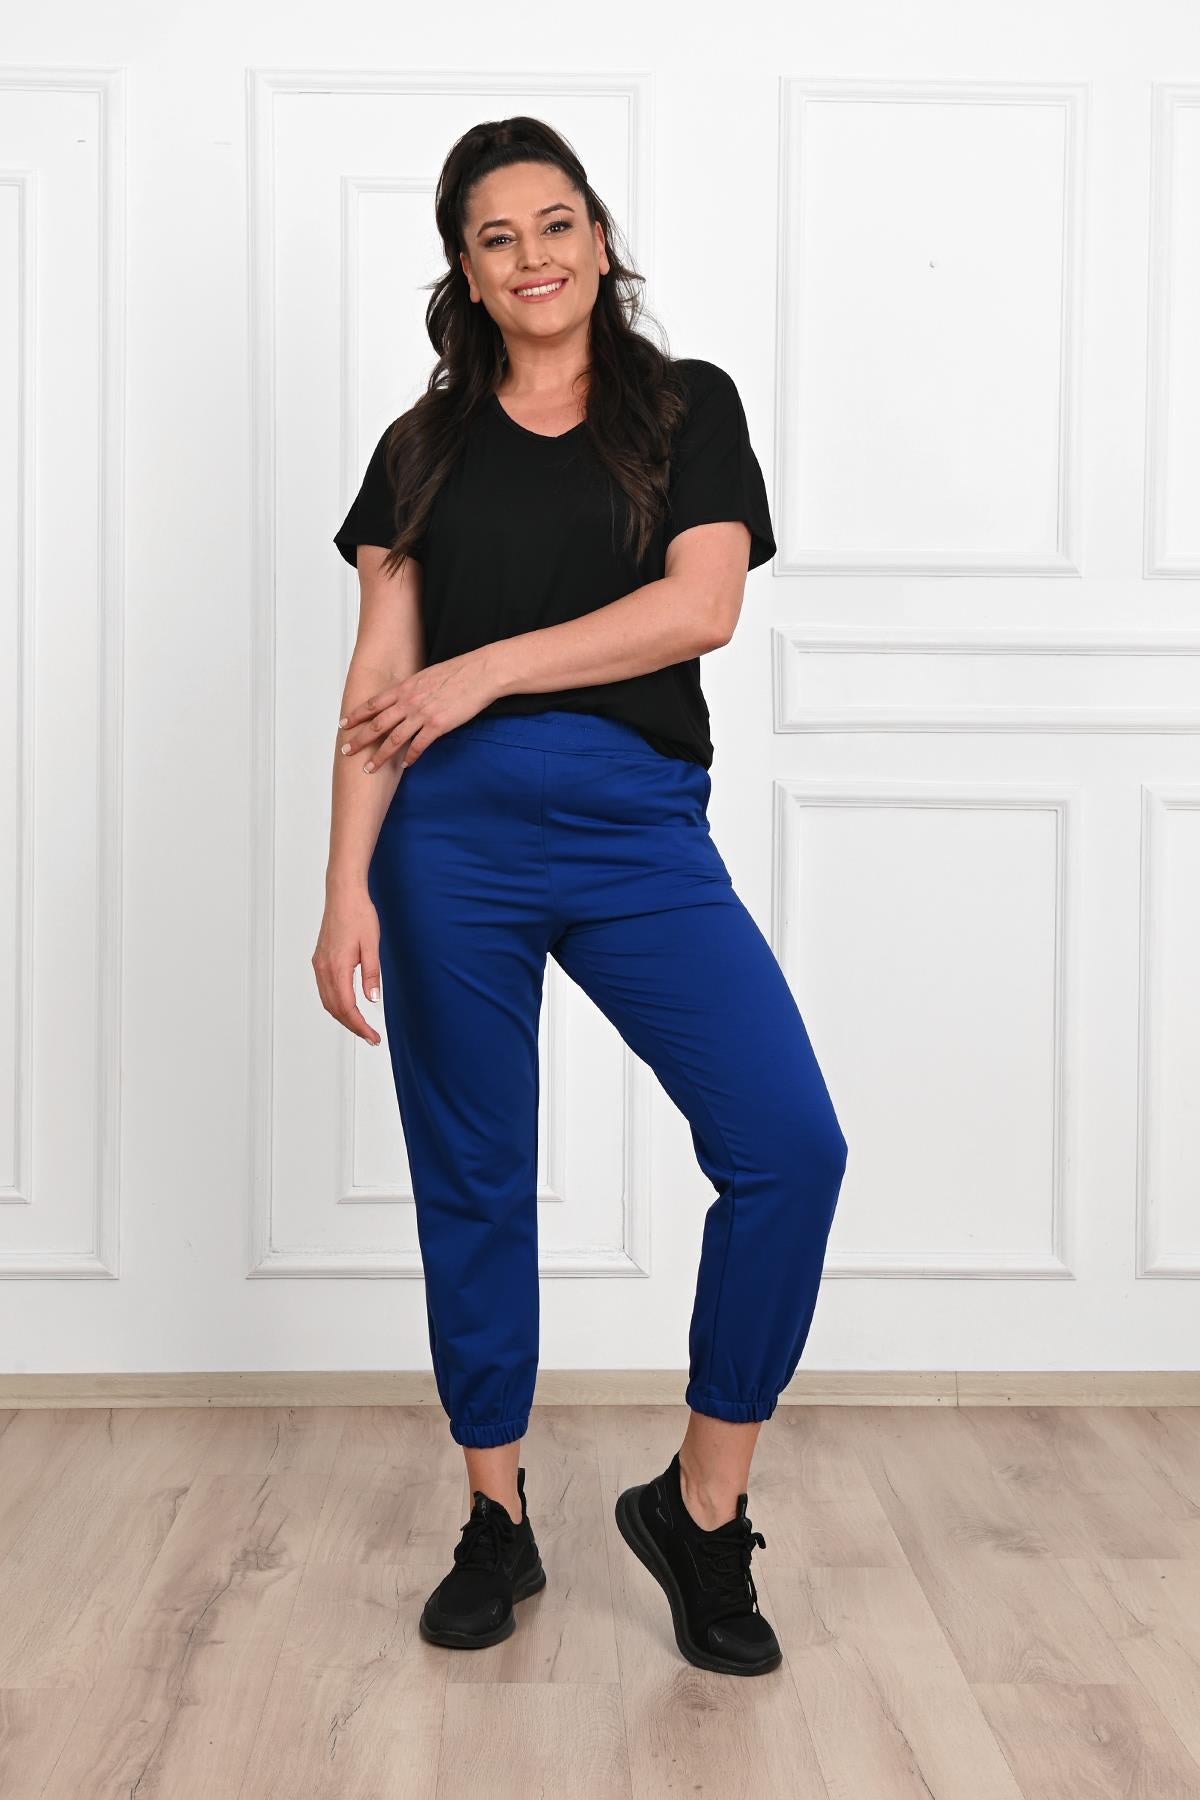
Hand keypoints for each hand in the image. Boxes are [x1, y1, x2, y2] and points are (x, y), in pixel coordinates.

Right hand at [312, 886, 383, 1045]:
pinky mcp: (320, 959)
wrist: (343, 893)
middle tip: (370, 1036)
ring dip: (343, 1016)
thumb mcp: (372, 945)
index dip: (360, 1026)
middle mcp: (324, 968)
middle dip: (352, 1026)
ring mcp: (319, 964)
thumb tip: (372, 999)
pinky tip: (347, 1005)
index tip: (373, 1037)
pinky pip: (325, 989)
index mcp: (337, 967)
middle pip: (334, 1008)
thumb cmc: (359, 914)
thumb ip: (371, 973)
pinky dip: (335, 1003)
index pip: (347, 1007)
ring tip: (361, 1026)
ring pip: (327, 1000)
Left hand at [338, 648, 501, 771]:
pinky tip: (405, 765)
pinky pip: (419, 745)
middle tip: (346, 751)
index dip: (356, 716)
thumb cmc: (459, 672)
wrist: (480, 673)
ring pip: (394, 739)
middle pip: (377, 724)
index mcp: (405, 687)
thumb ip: (413, 689)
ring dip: (379, 756)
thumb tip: (405, 698)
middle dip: (359, 740)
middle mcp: (409, 701)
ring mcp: (422, 714)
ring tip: (369, 768)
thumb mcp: (427, 675)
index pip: (373, 704)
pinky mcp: (438, 725)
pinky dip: (410, 757)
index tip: (343, 725)